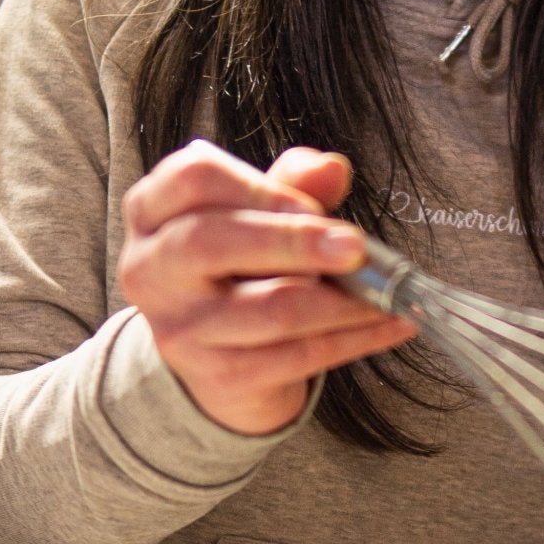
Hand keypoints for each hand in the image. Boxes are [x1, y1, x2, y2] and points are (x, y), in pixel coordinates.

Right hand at [120, 141, 414, 436]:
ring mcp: (181, 329)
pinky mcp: (219, 376)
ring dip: (343, 299)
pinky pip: (299, 355)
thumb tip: (331, 167)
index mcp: (152, 211)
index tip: (314, 204)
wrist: (221, 354)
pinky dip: (356, 338)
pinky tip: (391, 323)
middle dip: (295, 241)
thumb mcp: (258, 213)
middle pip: (212, 242)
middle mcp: (152, 270)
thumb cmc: (241, 263)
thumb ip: (292, 184)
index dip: (259, 188)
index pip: (192, 180)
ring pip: (270, 308)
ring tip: (390, 290)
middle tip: (356, 246)